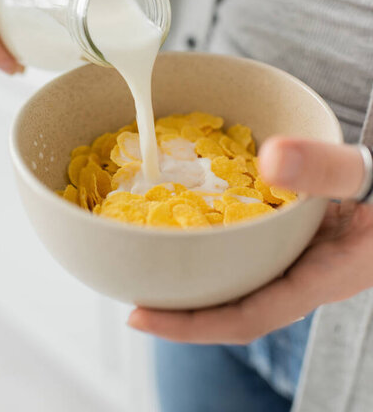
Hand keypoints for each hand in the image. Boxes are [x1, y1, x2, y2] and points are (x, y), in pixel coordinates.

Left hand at [128, 138, 372, 342]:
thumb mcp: (364, 174)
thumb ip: (326, 167)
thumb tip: (270, 159)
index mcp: (320, 277)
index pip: (247, 317)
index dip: (191, 325)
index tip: (138, 317)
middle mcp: (305, 276)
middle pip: (235, 307)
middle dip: (183, 309)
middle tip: (133, 292)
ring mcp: (301, 260)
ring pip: (242, 282)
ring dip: (199, 280)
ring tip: (155, 265)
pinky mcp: (299, 240)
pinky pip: (251, 254)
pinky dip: (220, 248)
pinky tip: (199, 228)